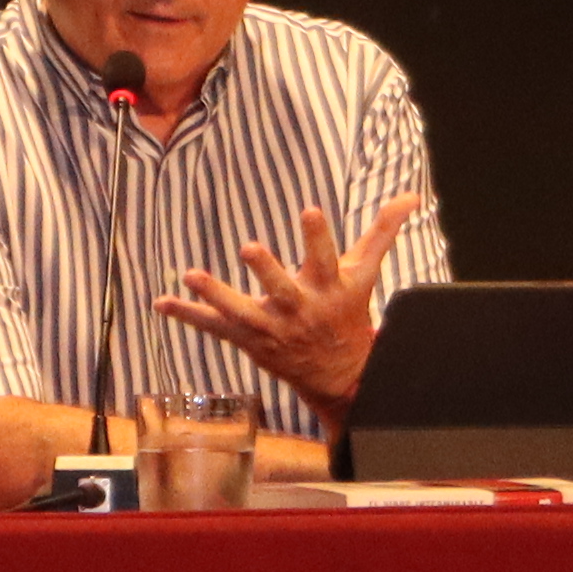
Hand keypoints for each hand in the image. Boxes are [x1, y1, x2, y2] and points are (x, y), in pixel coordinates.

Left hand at [156, 193, 426, 411]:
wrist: (340, 375)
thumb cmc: (348, 313)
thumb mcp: (365, 273)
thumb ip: (382, 232)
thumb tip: (411, 196)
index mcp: (329, 288)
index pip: (325, 257)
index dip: (317, 235)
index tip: (309, 210)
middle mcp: (300, 308)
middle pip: (282, 289)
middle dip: (267, 270)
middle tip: (249, 247)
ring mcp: (272, 327)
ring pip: (241, 311)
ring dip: (216, 294)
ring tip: (192, 275)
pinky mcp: (249, 339)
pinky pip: (215, 328)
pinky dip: (188, 315)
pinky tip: (162, 301)